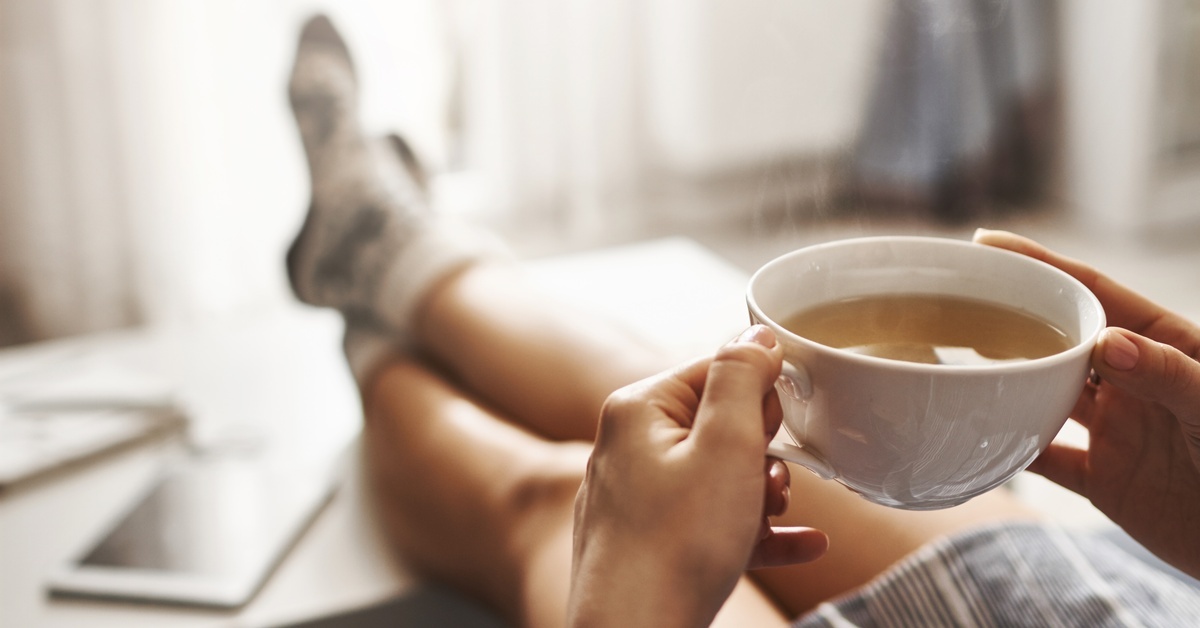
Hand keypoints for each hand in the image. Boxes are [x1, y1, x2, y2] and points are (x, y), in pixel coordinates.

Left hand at [568, 325, 827, 627]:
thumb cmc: (677, 544)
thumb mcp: (725, 446)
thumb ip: (741, 379)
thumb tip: (756, 334)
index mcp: (638, 409)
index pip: (714, 371)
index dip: (758, 399)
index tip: (778, 430)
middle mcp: (627, 446)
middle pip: (718, 424)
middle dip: (760, 453)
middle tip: (770, 482)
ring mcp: (635, 497)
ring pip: (718, 477)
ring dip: (761, 494)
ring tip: (774, 516)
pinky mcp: (648, 541)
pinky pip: (711, 522)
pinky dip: (754, 532)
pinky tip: (805, 546)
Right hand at [975, 229, 1199, 577]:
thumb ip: (1166, 373)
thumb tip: (1104, 342)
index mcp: (1163, 345)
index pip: (1095, 293)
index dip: (1042, 266)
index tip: (990, 245)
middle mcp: (1133, 380)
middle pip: (1060, 339)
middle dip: (1012, 318)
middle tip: (958, 303)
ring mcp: (1116, 428)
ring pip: (1045, 393)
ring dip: (1005, 380)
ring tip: (956, 361)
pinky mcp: (1104, 478)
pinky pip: (1045, 458)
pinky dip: (1009, 450)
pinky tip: (972, 439)